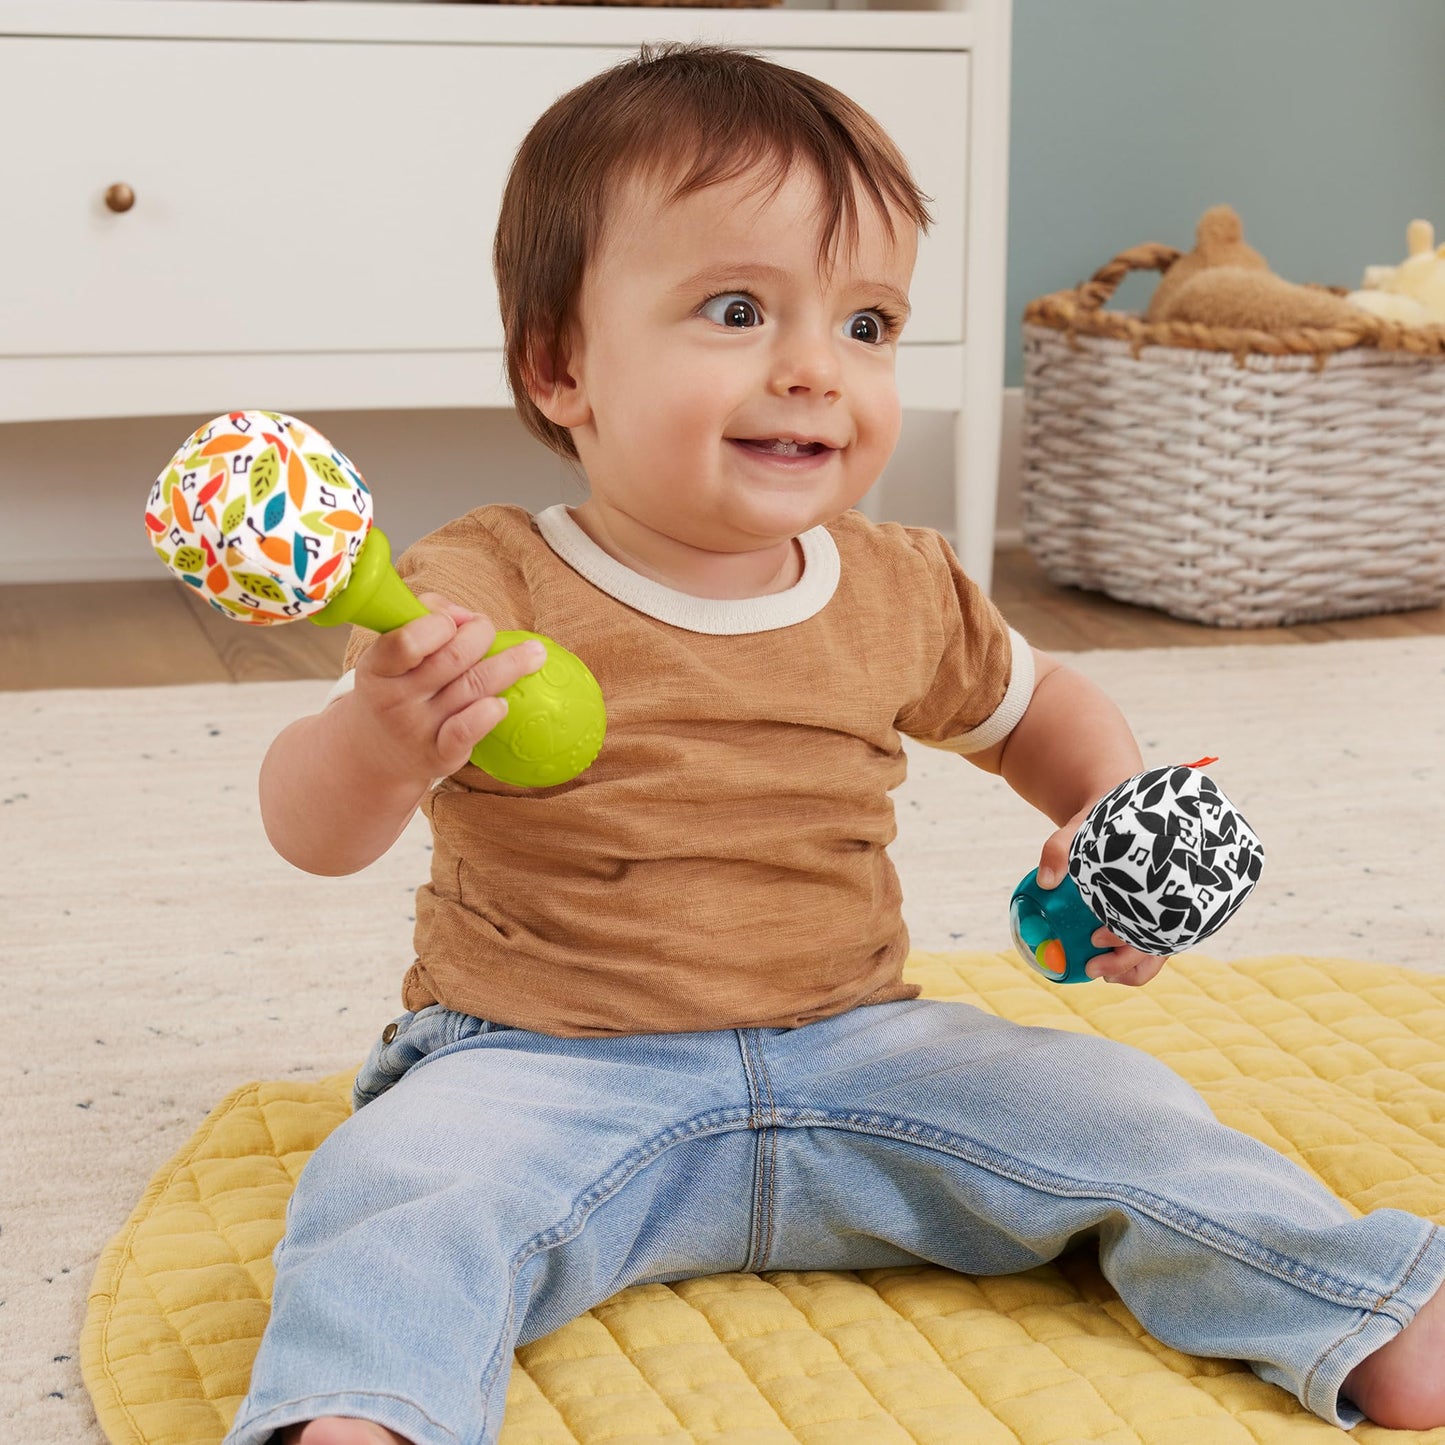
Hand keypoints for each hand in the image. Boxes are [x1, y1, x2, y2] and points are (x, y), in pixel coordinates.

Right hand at [346, 593, 546, 785]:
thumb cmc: (394, 686)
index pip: (407, 641)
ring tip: (535, 654)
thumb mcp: (390, 650)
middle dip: (481, 635)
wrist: (377, 751)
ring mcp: (417, 730)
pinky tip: (503, 703)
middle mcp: (394, 700)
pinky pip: (469, 731)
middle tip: (487, 631)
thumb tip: (464, 614)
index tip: (454, 619)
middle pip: (453, 658)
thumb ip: (424, 616)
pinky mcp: (440, 754)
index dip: (440, 623)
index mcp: (377, 668)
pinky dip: (489, 714)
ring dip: (510, 665)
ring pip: (472, 687)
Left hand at [1036, 808, 1169, 987]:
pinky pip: (1154, 947)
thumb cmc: (1103, 822)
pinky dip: (1136, 962)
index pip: (1148, 920)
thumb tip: (1044, 881)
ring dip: (1133, 969)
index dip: (1123, 936)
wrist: (1128, 810)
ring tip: (1102, 974)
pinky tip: (1111, 968)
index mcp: (1155, 879)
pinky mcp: (1160, 916)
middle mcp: (1168, 898)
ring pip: (1160, 952)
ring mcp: (1166, 910)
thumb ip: (1059, 848)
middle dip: (1125, 962)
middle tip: (1092, 967)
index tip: (1095, 937)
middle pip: (1157, 944)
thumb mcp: (1078, 827)